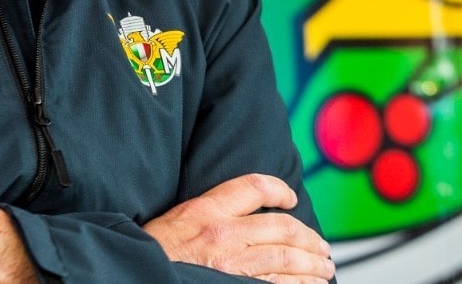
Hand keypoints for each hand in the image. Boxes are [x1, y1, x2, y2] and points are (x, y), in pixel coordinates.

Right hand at [143, 174, 332, 282]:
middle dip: (310, 237)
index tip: (292, 199)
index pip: (255, 186)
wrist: (135, 276)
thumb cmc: (152, 254)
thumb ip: (206, 215)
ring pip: (288, 257)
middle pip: (283, 227)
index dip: (280, 190)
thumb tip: (239, 217)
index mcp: (206, 210)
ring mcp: (233, 265)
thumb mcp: (175, 222)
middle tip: (323, 246)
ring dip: (314, 263)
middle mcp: (224, 234)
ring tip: (325, 267)